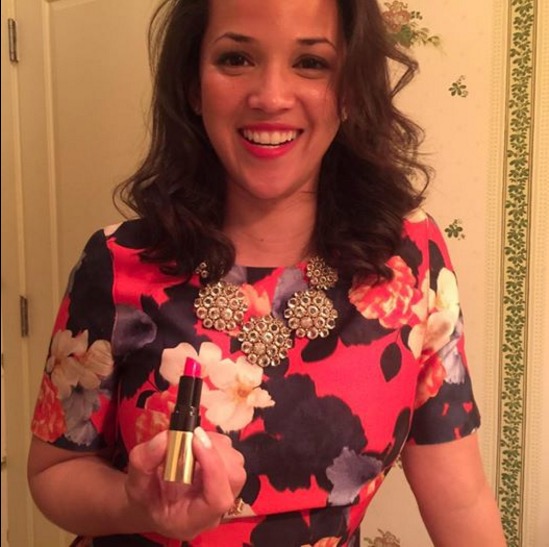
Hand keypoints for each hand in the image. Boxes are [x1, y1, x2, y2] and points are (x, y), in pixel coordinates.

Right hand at [125, 428, 245, 539]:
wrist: (152, 500)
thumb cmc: (144, 496)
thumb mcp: (134, 481)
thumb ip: (145, 461)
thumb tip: (166, 437)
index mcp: (192, 521)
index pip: (218, 500)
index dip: (213, 467)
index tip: (196, 441)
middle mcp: (215, 510)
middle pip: (233, 478)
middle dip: (215, 451)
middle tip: (192, 437)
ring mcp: (225, 491)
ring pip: (235, 463)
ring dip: (215, 444)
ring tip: (192, 441)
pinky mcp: (227, 474)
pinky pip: (231, 454)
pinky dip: (215, 442)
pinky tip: (197, 444)